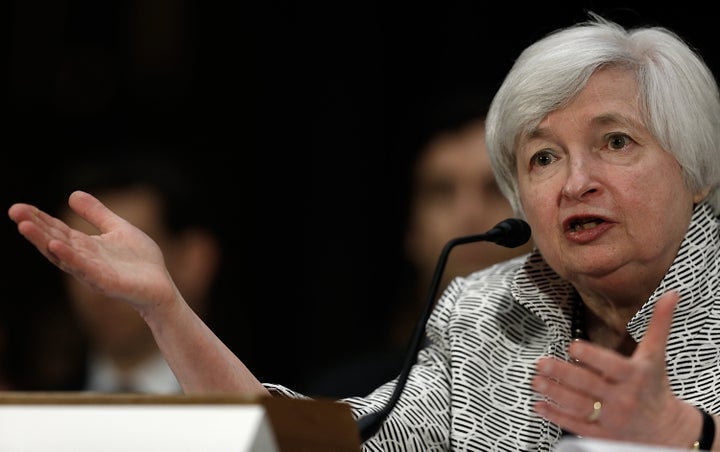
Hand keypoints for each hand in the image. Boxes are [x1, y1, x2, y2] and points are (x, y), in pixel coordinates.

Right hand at [8, 190, 178, 315]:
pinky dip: (71, 258)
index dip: (38, 219)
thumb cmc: (140, 261)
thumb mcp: (117, 228)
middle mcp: (84, 260)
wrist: (161, 286)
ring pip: (64, 256)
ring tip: (26, 226)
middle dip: (35, 228)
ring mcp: (93, 273)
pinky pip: (86, 270)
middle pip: (54, 242)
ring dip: (45, 241)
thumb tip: (71, 194)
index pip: (56, 231)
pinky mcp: (108, 283)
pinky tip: (57, 246)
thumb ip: (96, 214)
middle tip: (14, 212)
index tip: (18, 208)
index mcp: (85, 247)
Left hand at [532, 291, 700, 446]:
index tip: (572, 346)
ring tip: (535, 381)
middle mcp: (622, 398)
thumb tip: (670, 294)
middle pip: (589, 385)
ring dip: (554, 393)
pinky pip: (576, 425)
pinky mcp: (601, 434)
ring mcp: (611, 418)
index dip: (592, 357)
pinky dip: (555, 416)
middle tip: (541, 363)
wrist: (667, 430)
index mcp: (635, 376)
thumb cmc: (655, 386)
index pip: (611, 365)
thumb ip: (659, 325)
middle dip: (563, 374)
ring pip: (579, 406)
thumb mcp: (657, 356)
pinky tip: (538, 405)